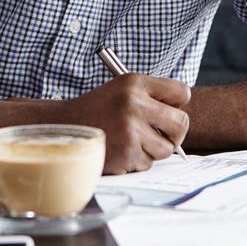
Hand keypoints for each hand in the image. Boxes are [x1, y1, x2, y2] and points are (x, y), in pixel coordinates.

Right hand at [60, 73, 190, 173]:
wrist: (63, 127)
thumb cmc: (98, 110)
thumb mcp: (122, 90)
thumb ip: (152, 98)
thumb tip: (182, 121)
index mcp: (135, 82)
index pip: (182, 92)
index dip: (178, 104)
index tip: (169, 111)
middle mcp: (134, 103)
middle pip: (182, 123)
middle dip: (176, 133)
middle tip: (163, 135)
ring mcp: (130, 129)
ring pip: (167, 148)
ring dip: (153, 150)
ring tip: (132, 141)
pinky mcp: (126, 153)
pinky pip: (148, 163)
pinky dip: (137, 160)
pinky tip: (119, 150)